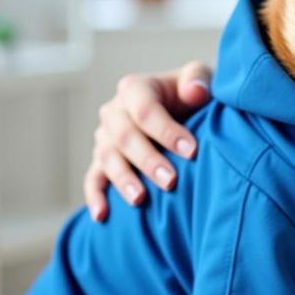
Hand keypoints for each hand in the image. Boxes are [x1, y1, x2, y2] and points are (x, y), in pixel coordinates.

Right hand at [83, 61, 212, 221]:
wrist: (185, 109)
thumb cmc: (194, 94)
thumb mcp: (200, 78)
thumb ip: (198, 79)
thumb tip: (195, 92)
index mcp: (135, 88)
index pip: (146, 110)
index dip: (167, 131)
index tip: (192, 151)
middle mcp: (114, 112)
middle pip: (125, 137)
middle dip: (148, 160)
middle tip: (172, 181)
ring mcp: (105, 137)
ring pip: (108, 159)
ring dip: (124, 180)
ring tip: (141, 200)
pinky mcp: (102, 161)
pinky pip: (93, 178)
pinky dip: (95, 197)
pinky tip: (102, 216)